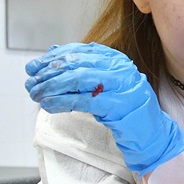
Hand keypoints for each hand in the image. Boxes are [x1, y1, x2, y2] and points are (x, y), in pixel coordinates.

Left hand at [25, 42, 183, 174]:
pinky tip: (48, 105)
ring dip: (51, 87)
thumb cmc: (126, 108)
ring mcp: (121, 85)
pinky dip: (62, 102)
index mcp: (116, 59)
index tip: (34, 67)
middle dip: (48, 73)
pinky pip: (83, 100)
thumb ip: (84, 68)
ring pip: (77, 79)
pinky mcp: (118, 105)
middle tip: (31, 83)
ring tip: (36, 95)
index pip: (79, 51)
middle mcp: (120, 68)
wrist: (151, 132)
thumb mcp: (105, 83)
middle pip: (76, 63)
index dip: (53, 58)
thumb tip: (53, 51)